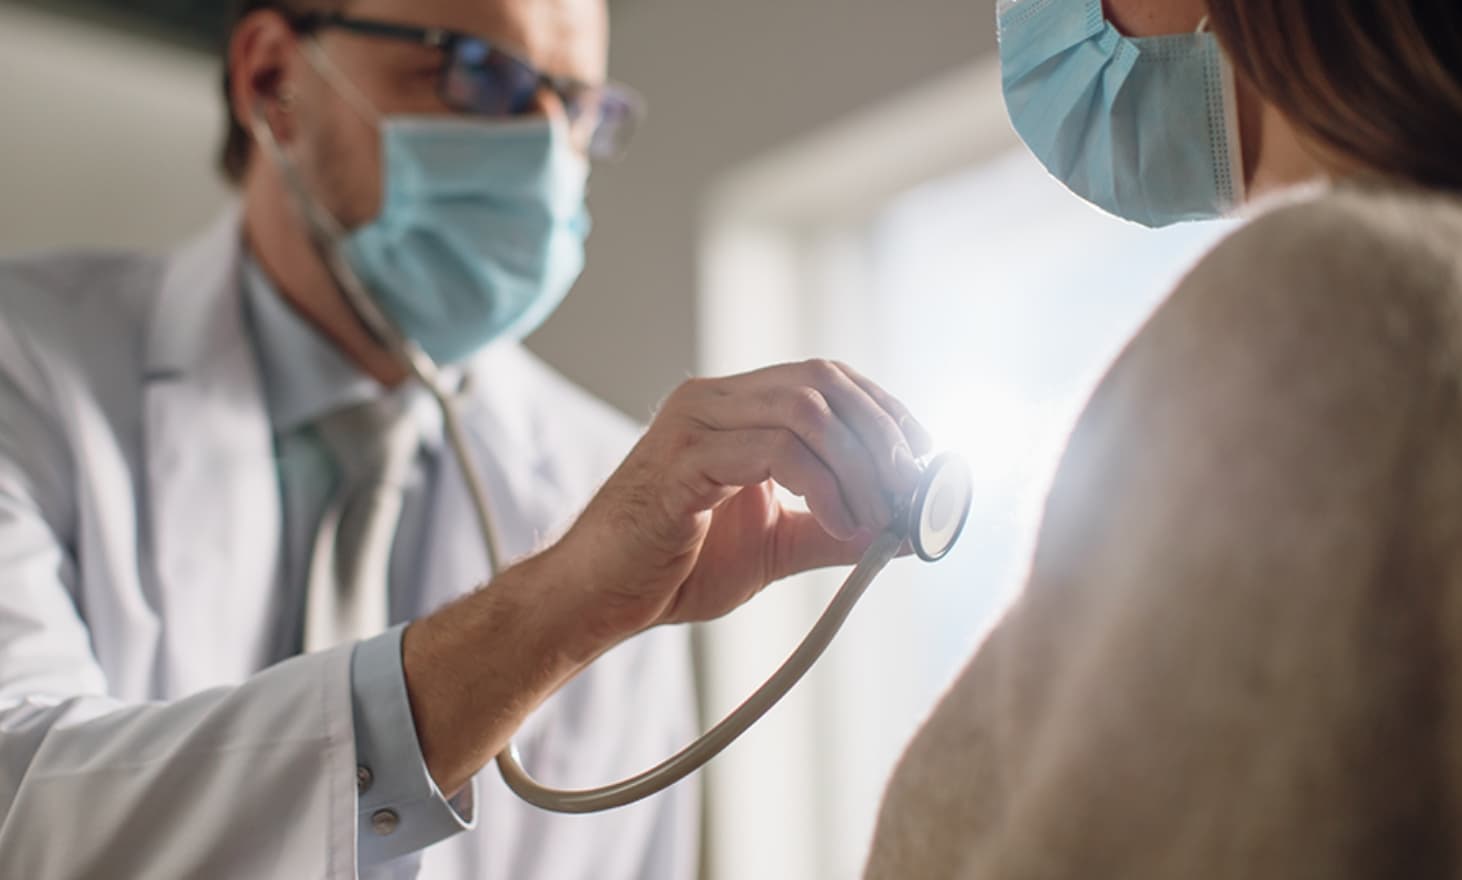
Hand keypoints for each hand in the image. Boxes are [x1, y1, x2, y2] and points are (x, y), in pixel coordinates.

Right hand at [551, 359, 932, 641]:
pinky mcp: (682, 460)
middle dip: (884, 436)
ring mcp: (694, 422)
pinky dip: (824, 485)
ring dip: (862, 464)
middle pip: (825, 381)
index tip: (926, 458)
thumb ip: (835, 529)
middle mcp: (713, 399)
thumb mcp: (776, 544)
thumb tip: (905, 530)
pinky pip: (774, 451)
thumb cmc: (674, 568)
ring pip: (807, 409)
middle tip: (915, 493)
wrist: (597, 600)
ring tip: (881, 518)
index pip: (828, 377)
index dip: (885, 410)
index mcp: (734, 407)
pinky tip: (842, 522)